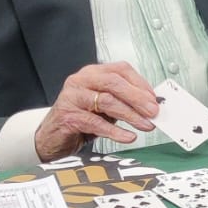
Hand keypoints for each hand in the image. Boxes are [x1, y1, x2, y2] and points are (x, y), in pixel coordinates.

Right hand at [34, 61, 160, 162]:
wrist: (53, 137)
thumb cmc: (80, 119)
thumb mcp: (105, 107)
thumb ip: (124, 102)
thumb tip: (151, 105)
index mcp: (93, 73)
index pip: (120, 70)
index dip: (140, 83)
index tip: (155, 98)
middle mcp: (81, 81)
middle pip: (114, 83)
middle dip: (137, 98)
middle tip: (153, 112)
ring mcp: (72, 97)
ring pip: (106, 101)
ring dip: (130, 115)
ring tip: (145, 125)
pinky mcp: (68, 116)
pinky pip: (96, 122)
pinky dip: (115, 131)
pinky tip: (128, 136)